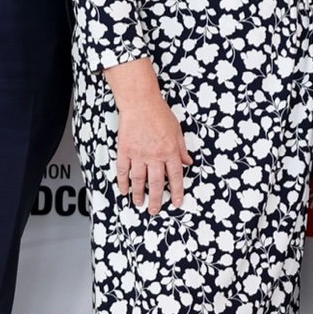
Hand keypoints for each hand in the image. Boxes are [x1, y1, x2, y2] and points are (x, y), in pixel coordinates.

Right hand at [106, 62, 189, 212]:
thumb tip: (189, 163)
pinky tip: (124, 190)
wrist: (140, 102)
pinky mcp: (125, 151)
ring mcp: (138, 155)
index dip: (176, 191)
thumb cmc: (160, 114)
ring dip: (139, 194)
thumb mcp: (177, 131)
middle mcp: (155, 156)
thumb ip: (182, 149)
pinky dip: (123, 182)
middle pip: (156, 183)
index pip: (175, 177)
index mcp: (170, 151)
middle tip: (154, 211)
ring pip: (139, 180)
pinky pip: (123, 171)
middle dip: (156, 199)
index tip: (176, 202)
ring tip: (139, 204)